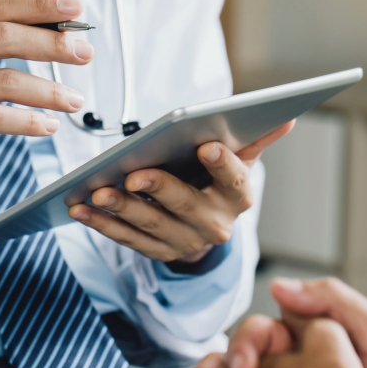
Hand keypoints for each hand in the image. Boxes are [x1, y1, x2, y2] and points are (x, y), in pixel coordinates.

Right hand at [0, 0, 92, 184]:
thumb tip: (41, 29)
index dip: (39, 4)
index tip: (74, 7)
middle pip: (7, 36)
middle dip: (54, 42)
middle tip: (84, 52)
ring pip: (7, 80)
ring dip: (49, 91)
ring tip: (74, 100)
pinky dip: (28, 122)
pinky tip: (47, 126)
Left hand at [67, 122, 294, 262]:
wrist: (207, 229)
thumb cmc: (218, 184)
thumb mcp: (240, 162)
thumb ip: (255, 139)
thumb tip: (285, 116)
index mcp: (237, 197)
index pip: (233, 180)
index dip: (221, 163)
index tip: (206, 144)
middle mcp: (214, 224)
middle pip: (185, 204)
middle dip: (158, 188)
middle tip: (133, 173)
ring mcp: (184, 242)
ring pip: (150, 225)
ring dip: (121, 208)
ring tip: (97, 190)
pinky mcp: (158, 252)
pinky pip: (127, 239)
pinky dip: (102, 224)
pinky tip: (81, 208)